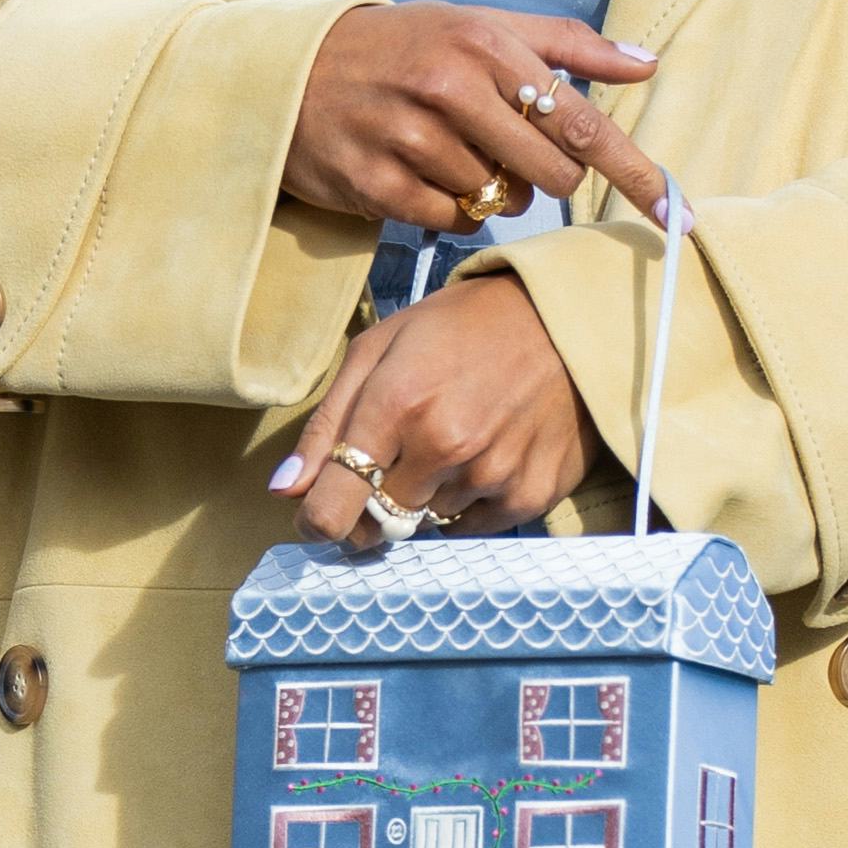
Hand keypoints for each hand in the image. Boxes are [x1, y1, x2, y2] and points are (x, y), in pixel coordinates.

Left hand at [273, 267, 596, 548]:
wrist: (563, 320)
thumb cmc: (461, 328)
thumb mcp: (380, 349)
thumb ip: (328, 421)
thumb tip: (285, 488)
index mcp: (396, 403)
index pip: (333, 508)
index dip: (316, 519)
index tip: (318, 513)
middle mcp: (444, 445)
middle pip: (377, 523)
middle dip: (370, 505)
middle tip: (391, 465)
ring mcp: (491, 474)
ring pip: (425, 523)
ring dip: (423, 496)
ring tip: (449, 442)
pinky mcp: (530, 495)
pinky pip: (472, 527)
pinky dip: (466, 503)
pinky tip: (482, 455)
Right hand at [284, 2, 666, 236]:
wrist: (291, 73)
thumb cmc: (402, 46)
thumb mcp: (479, 26)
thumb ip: (567, 45)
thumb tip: (648, 63)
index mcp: (484, 45)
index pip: (582, 122)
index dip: (636, 174)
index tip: (677, 213)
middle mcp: (449, 89)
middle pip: (552, 175)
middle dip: (548, 177)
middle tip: (508, 149)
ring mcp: (410, 140)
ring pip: (501, 201)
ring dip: (492, 188)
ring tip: (449, 150)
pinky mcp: (377, 185)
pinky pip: (452, 221)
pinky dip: (450, 207)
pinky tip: (421, 173)